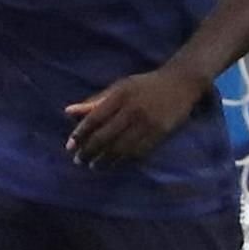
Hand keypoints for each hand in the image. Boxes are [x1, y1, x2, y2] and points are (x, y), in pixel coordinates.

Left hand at [65, 66, 211, 166]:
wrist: (180, 83)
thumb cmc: (143, 86)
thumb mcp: (118, 88)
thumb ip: (94, 102)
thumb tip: (67, 112)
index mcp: (119, 95)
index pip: (94, 119)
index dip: (80, 134)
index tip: (70, 146)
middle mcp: (132, 109)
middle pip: (105, 136)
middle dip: (89, 151)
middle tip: (79, 160)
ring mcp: (147, 122)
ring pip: (120, 148)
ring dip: (104, 160)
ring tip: (93, 166)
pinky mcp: (160, 133)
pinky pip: (138, 152)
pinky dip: (123, 161)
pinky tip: (113, 164)